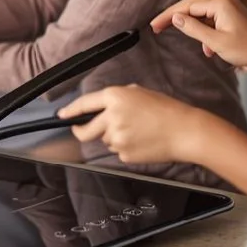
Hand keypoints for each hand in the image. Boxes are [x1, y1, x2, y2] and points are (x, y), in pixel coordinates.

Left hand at [56, 85, 211, 165]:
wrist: (184, 131)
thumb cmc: (166, 109)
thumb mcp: (140, 92)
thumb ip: (118, 98)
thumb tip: (103, 106)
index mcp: (114, 97)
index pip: (84, 104)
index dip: (70, 111)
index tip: (62, 115)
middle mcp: (111, 117)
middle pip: (85, 131)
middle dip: (81, 131)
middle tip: (82, 130)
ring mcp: (116, 138)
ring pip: (105, 140)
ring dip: (113, 137)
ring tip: (137, 131)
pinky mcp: (124, 154)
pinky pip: (118, 151)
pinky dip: (126, 147)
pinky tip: (142, 141)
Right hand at [149, 0, 246, 83]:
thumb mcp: (217, 42)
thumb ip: (194, 29)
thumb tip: (176, 18)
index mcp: (221, 3)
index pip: (187, 5)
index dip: (169, 15)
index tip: (154, 26)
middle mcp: (225, 2)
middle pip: (192, 4)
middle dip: (175, 15)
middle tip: (158, 27)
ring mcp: (230, 11)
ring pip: (202, 13)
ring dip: (191, 25)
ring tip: (179, 36)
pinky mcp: (234, 21)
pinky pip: (212, 22)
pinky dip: (204, 33)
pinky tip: (207, 49)